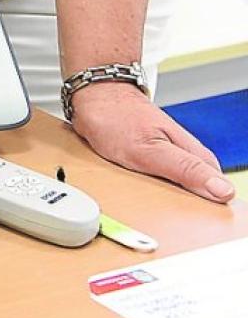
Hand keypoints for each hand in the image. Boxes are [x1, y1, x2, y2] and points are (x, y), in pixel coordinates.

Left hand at [69, 80, 235, 202]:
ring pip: (181, 188)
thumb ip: (185, 170)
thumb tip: (222, 191)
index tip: (194, 220)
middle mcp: (189, 156)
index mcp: (196, 155)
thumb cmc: (118, 119)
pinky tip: (141, 192)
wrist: (95, 96)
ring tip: (147, 198)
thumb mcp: (151, 151)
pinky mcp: (156, 158)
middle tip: (161, 209)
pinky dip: (152, 189)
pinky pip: (162, 181)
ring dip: (165, 199)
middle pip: (200, 193)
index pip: (219, 192)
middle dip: (184, 206)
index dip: (207, 209)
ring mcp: (173, 156)